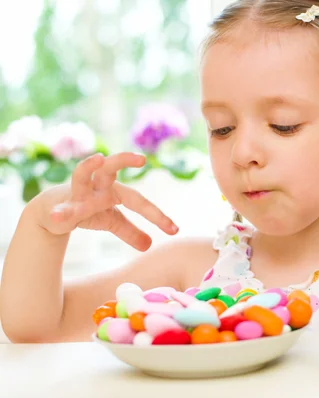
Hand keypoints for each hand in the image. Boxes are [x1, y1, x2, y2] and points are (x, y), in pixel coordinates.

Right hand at [39, 152, 177, 250]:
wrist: (52, 211)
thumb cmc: (88, 210)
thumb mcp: (112, 221)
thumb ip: (130, 231)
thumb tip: (149, 245)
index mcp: (114, 190)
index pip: (138, 200)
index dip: (157, 215)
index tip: (174, 230)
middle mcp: (97, 185)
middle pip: (111, 168)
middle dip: (124, 159)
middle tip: (142, 158)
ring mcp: (77, 192)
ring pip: (82, 174)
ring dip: (89, 166)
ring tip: (99, 158)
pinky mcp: (60, 204)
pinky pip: (61, 207)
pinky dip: (60, 212)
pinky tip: (59, 216)